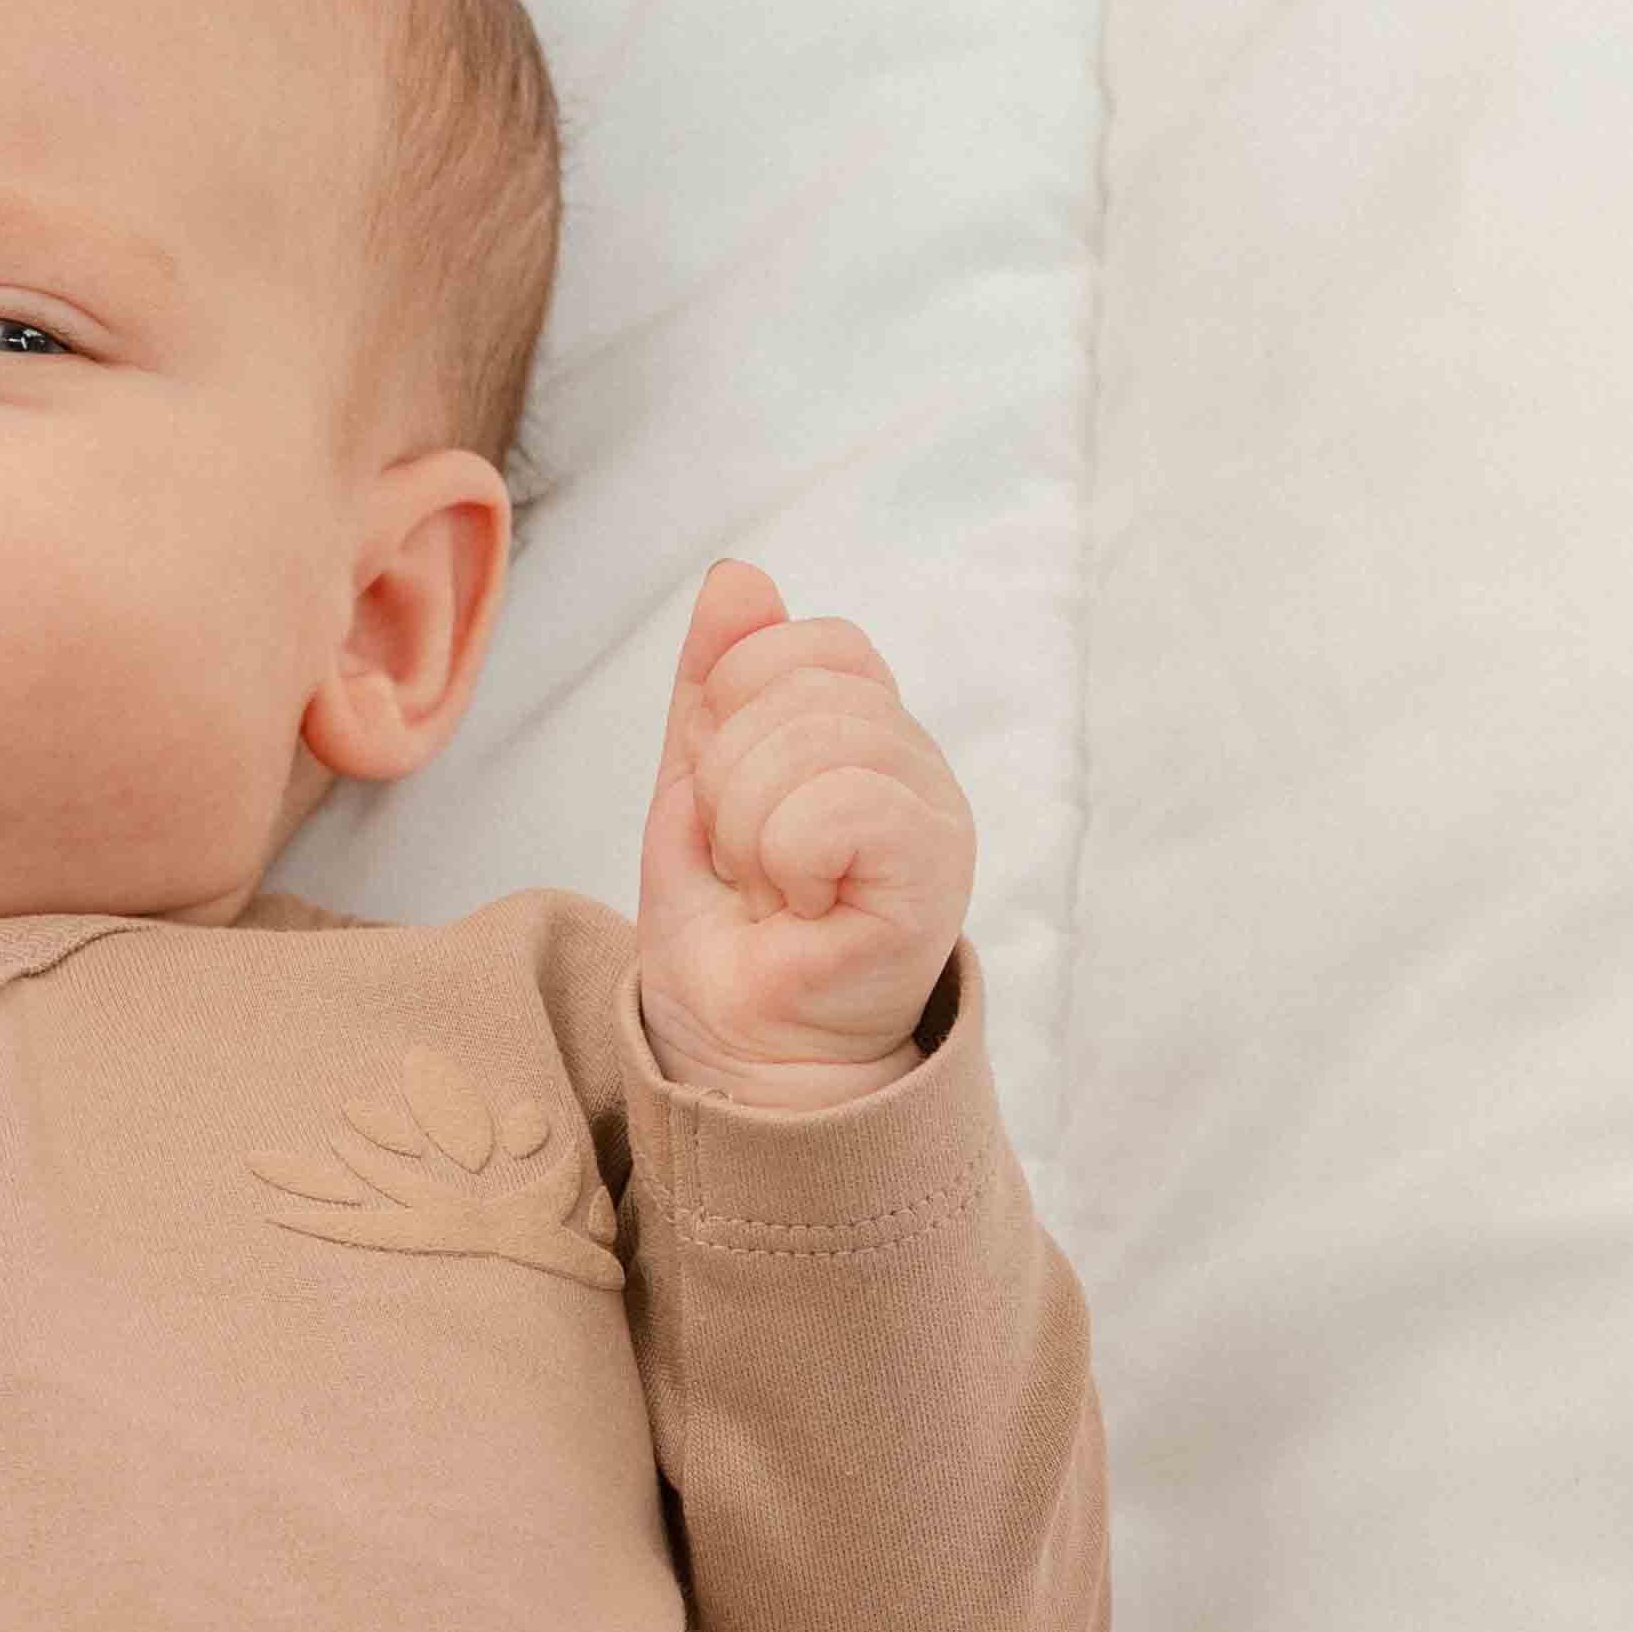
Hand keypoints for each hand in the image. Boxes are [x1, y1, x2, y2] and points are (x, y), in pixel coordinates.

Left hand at [634, 559, 973, 1098]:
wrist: (741, 1054)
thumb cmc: (730, 939)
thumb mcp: (697, 788)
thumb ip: (716, 686)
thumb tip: (738, 577)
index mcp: (867, 733)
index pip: (803, 643)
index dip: (733, 710)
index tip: (728, 806)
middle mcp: (914, 765)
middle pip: (798, 686)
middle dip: (729, 782)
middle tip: (748, 866)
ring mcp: (935, 817)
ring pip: (813, 741)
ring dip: (750, 829)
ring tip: (772, 892)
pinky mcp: (934, 874)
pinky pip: (839, 806)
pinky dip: (786, 860)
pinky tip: (803, 910)